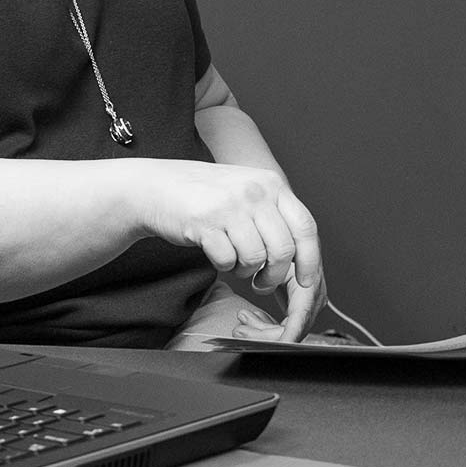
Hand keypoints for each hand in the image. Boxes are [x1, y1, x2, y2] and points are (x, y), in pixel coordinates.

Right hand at [141, 161, 324, 339]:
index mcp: (272, 184)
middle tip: (262, 282)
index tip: (306, 281)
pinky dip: (223, 265)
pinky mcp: (205, 222)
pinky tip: (216, 253)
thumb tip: (302, 255)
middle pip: (283, 250)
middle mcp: (255, 192)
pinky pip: (228, 260)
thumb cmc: (204, 194)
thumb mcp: (247, 192)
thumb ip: (274, 214)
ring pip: (256, 258)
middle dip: (274, 276)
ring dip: (245, 271)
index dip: (310, 260)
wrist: (156, 186)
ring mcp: (231, 206)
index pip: (305, 227)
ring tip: (234, 262)